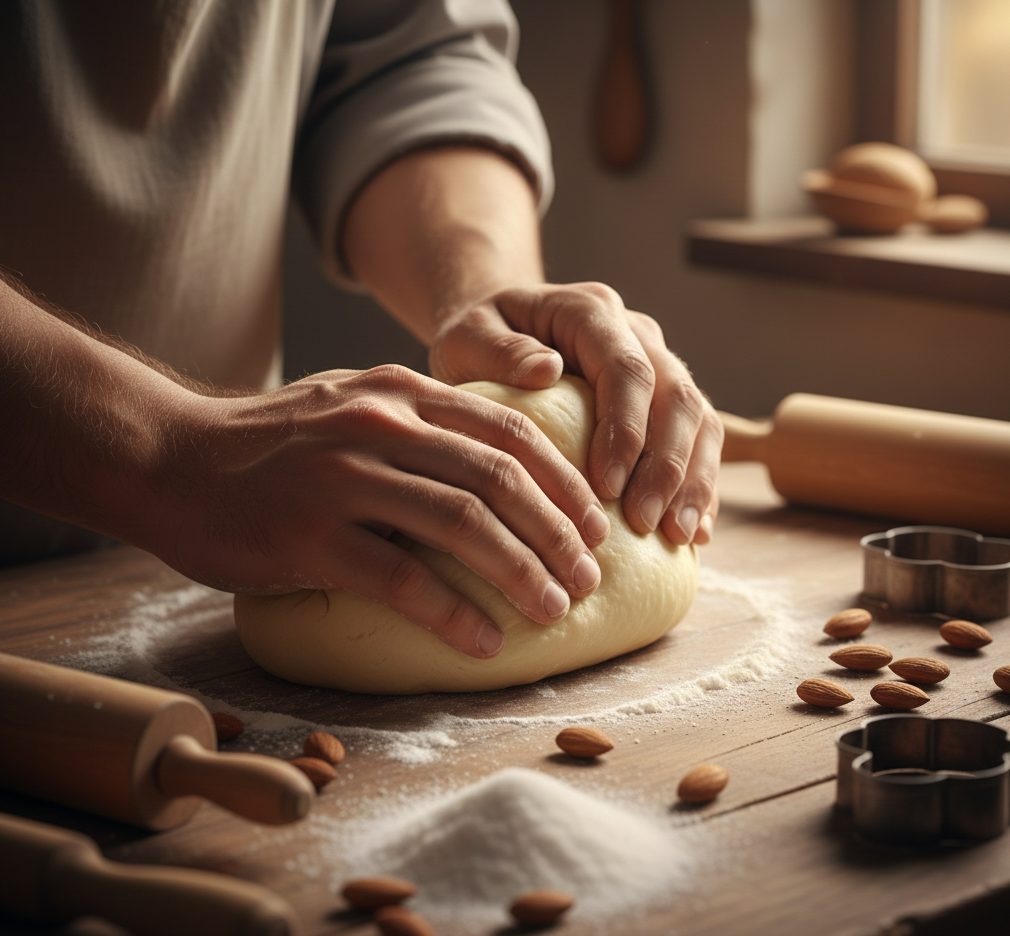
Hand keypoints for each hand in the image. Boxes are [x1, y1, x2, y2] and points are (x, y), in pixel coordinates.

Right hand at [148, 365, 609, 657]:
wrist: (170, 456)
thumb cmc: (270, 441)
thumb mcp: (351, 404)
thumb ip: (418, 422)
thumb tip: (493, 467)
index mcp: (400, 394)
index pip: (508, 431)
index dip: (563, 480)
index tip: (592, 524)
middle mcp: (380, 426)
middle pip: (499, 477)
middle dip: (557, 531)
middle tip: (588, 576)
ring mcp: (344, 478)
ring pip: (463, 523)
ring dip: (522, 571)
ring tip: (554, 609)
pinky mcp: (310, 536)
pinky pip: (403, 577)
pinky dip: (454, 612)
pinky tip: (486, 640)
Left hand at [429, 283, 721, 545]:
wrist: (496, 334)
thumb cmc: (476, 341)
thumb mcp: (467, 337)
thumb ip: (498, 351)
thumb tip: (546, 371)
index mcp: (592, 312)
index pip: (626, 369)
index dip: (627, 430)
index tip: (608, 487)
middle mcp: (637, 334)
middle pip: (677, 397)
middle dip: (668, 465)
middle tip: (644, 523)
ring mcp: (658, 365)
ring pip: (700, 420)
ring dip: (693, 482)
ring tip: (676, 536)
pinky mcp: (664, 402)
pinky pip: (699, 442)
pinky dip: (701, 487)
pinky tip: (693, 535)